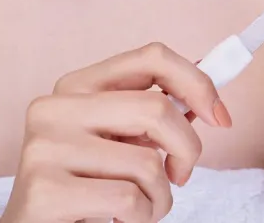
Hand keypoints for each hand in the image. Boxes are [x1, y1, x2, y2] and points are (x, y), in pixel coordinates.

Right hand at [0, 42, 231, 222]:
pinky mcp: (44, 189)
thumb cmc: (88, 183)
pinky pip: (127, 198)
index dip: (197, 83)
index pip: (152, 57)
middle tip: (180, 175)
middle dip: (187, 149)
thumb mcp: (123, 139)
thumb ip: (158, 111)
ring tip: (140, 205)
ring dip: (160, 195)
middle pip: (157, 109)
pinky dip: (140, 215)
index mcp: (78, 85)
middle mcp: (56, 107)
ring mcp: (45, 146)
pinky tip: (119, 219)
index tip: (220, 117)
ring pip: (147, 162)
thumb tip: (211, 83)